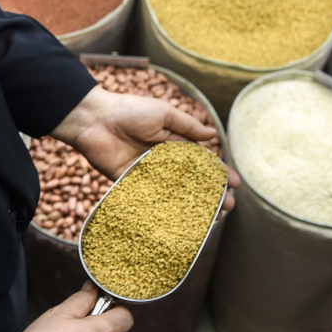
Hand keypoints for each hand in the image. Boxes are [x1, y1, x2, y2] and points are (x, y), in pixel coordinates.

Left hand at [50, 87, 239, 209]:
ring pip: (176, 193)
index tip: (236, 184)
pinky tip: (182, 220)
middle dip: (212, 194)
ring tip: (213, 218)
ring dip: (194, 206)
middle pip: (192, 181)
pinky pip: (151, 198)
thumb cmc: (129, 110)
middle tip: (229, 206)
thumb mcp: (163, 113)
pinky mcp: (131, 184)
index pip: (201, 161)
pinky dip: (166, 209)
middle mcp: (163, 160)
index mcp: (173, 142)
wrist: (95, 119)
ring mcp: (148, 174)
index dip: (219, 172)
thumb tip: (213, 134)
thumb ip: (187, 126)